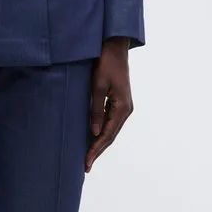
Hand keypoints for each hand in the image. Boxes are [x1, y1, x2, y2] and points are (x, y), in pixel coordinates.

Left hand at [85, 37, 133, 172]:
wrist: (114, 46)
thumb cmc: (105, 63)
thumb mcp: (97, 85)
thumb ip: (96, 109)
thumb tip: (94, 132)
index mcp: (122, 107)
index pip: (108, 135)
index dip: (96, 150)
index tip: (86, 162)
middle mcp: (126, 109)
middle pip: (111, 135)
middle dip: (98, 150)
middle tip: (85, 166)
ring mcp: (123, 105)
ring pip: (111, 128)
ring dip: (100, 141)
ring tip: (88, 155)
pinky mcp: (119, 100)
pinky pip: (110, 120)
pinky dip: (102, 129)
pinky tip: (93, 135)